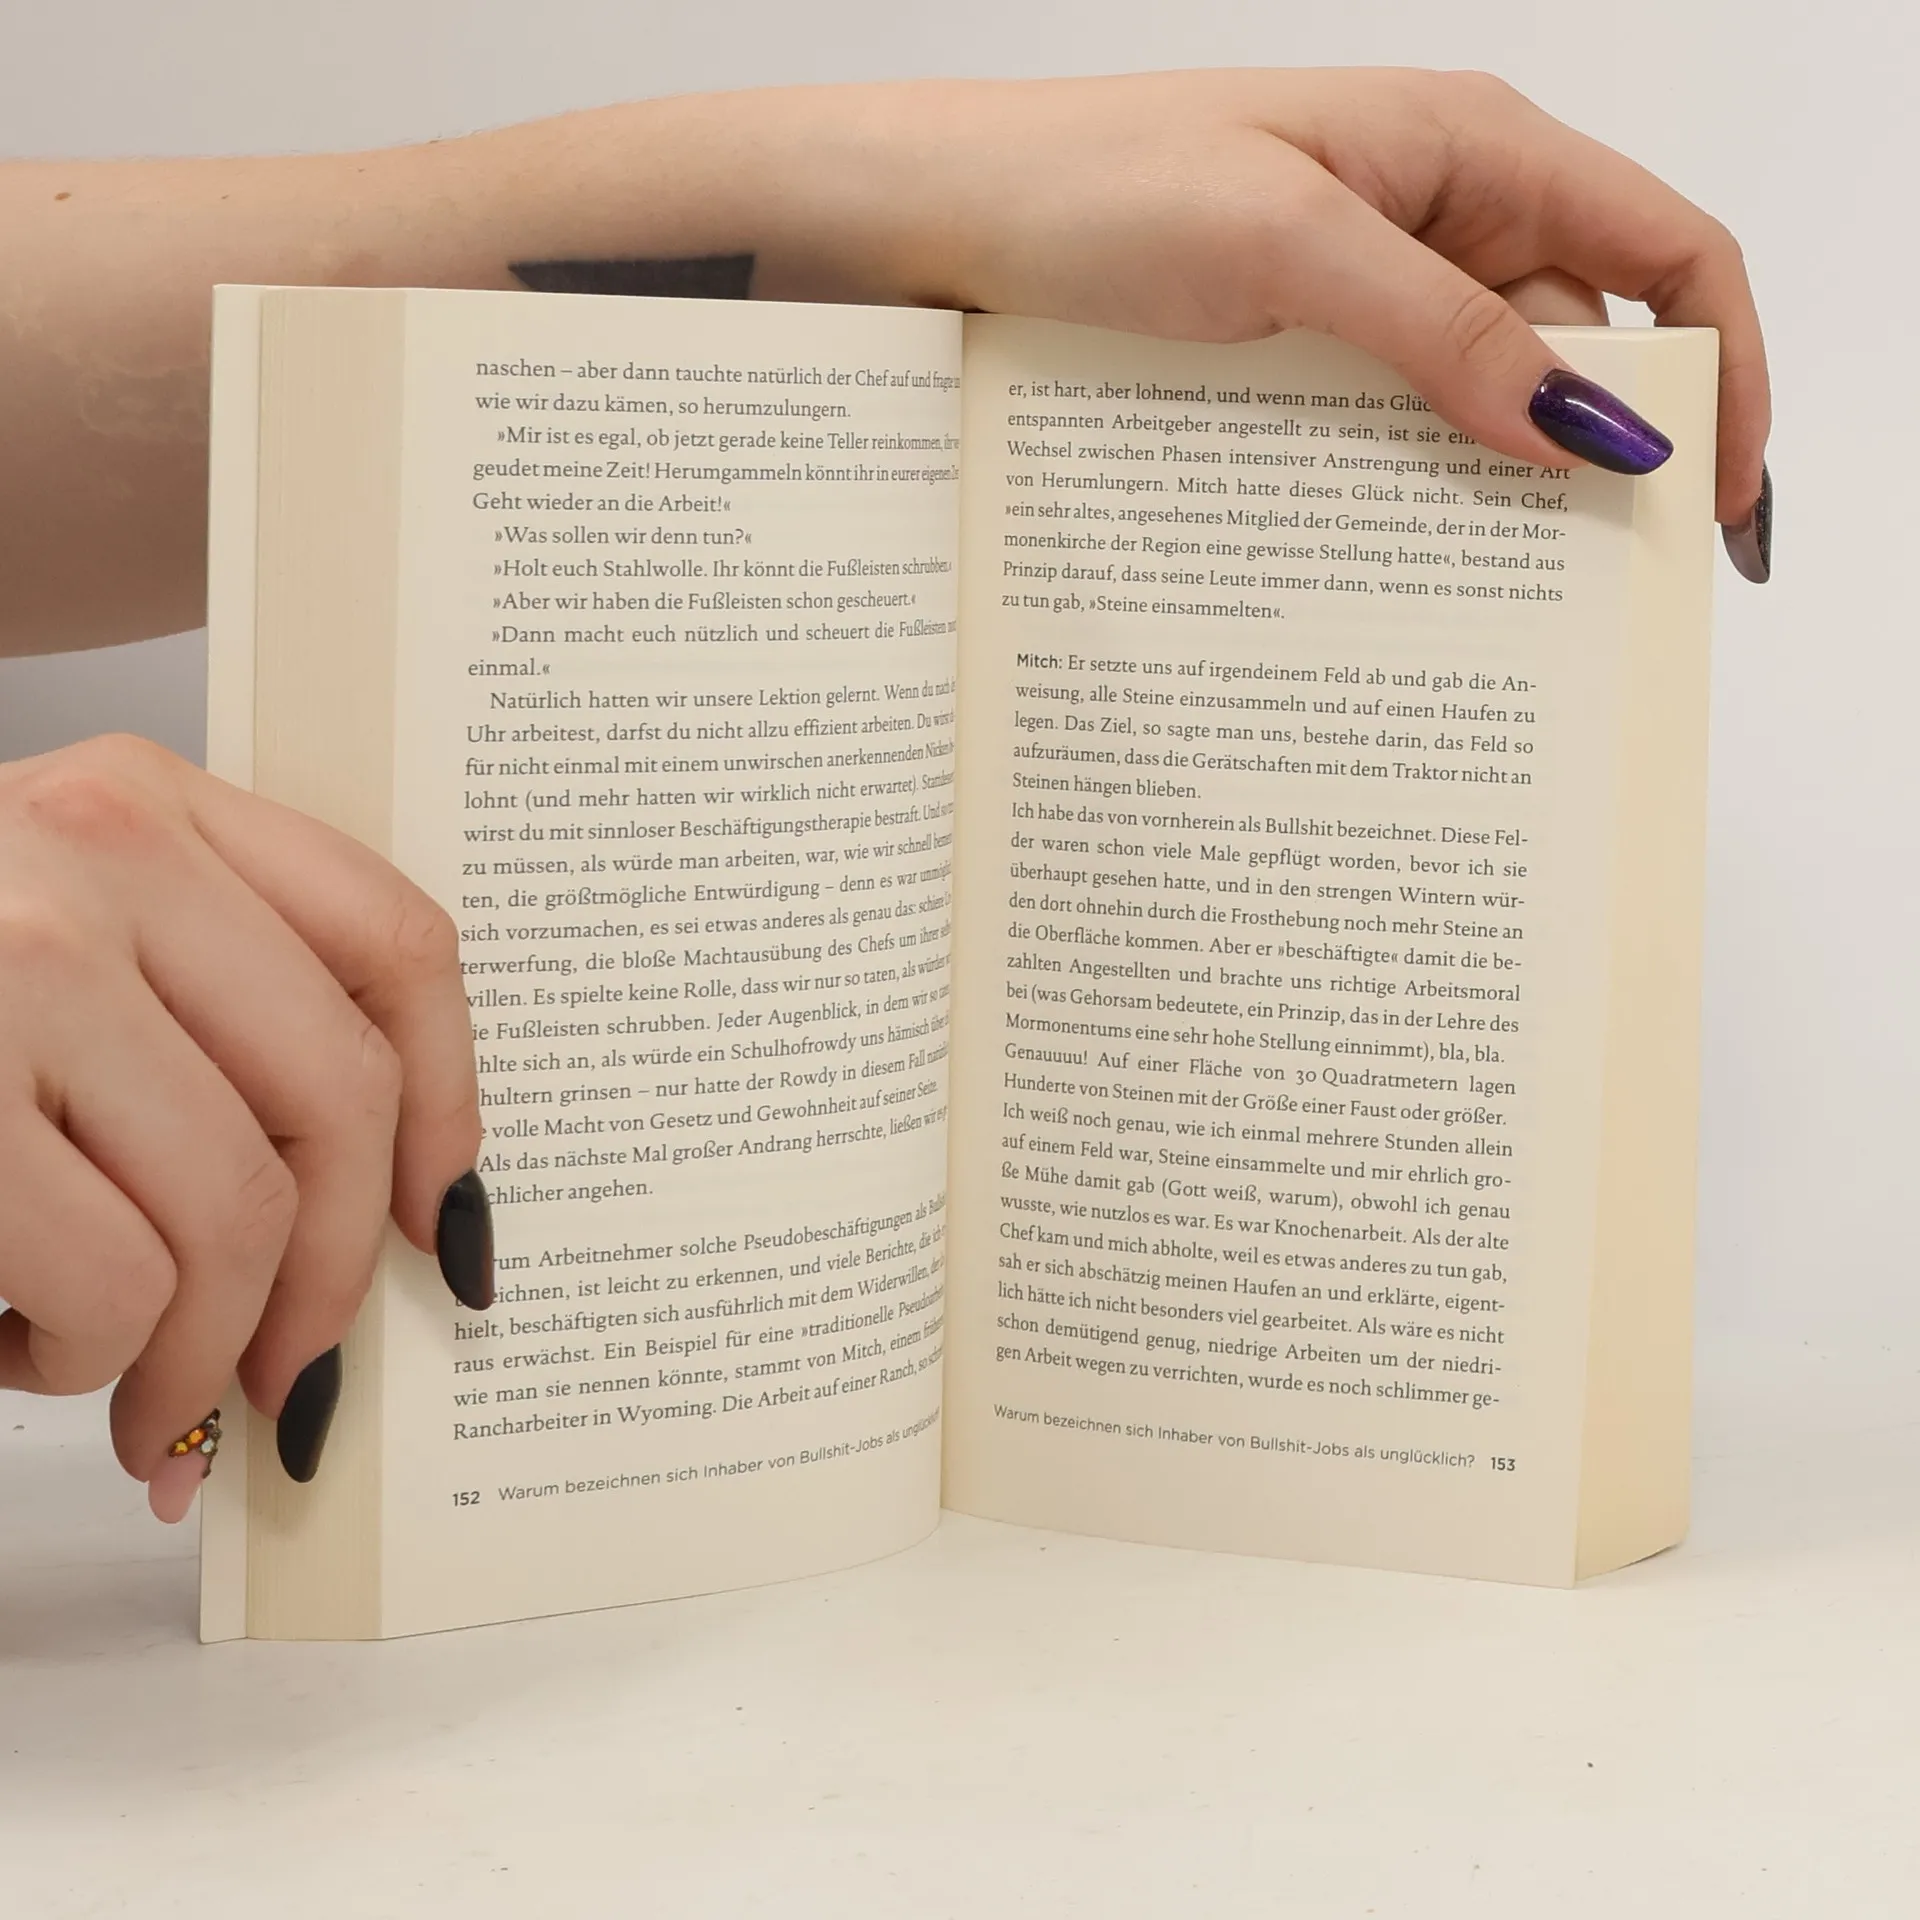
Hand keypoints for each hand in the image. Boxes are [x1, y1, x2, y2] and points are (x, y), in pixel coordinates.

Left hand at [0, 67, 1770, 653]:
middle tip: (1598, 604)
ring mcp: (1333, 294)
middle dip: (1609, 462)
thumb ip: (1452, 334)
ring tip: (1486, 617)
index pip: (1667, 252)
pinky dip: (1388, 502)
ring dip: (1490, 499)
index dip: (1724, 378)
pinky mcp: (1254, 360)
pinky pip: (1362, 436)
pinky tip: (1372, 580)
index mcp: (1462, 146)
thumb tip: (1602, 426)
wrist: (886, 220)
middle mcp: (1416, 214)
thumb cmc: (1062, 183)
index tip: (1718, 514)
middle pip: (1580, 341)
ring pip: (1468, 403)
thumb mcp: (1284, 245)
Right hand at [0, 735, 481, 1514]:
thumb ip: (208, 1016)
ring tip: (112, 1374)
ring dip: (187, 1348)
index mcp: (147, 804)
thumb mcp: (52, 946)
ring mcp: (11, 968)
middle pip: (335, 1104)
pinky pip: (110, 1288)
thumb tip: (400, 1205)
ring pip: (229, 1217)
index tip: (437, 1223)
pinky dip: (80, 1363)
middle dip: (325, 1286)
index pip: (396, 944)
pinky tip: (6, 1342)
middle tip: (290, 1386)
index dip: (451, 1104)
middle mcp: (91, 854)